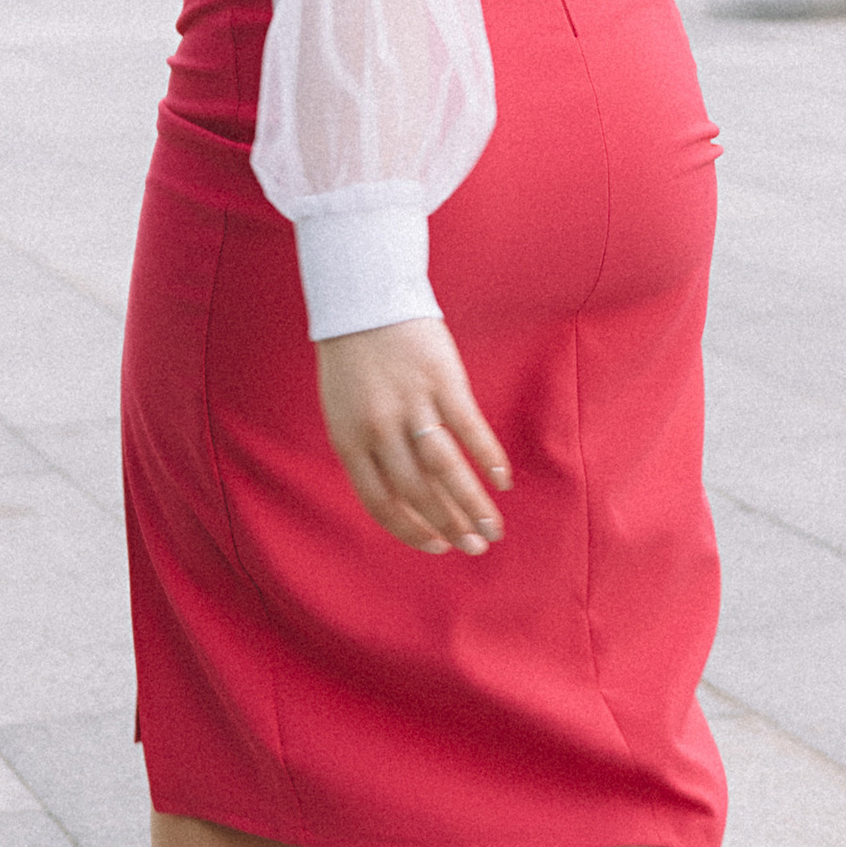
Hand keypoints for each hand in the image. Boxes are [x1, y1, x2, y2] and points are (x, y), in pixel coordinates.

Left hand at [315, 320, 510, 556]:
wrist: (363, 299)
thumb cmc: (352, 360)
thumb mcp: (342, 412)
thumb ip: (365, 454)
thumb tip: (401, 501)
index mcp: (348, 440)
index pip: (380, 502)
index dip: (411, 530)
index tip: (437, 547)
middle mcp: (379, 428)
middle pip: (418, 492)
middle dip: (450, 525)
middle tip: (476, 547)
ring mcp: (412, 404)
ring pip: (446, 468)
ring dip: (473, 504)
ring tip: (494, 529)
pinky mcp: (442, 380)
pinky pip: (469, 428)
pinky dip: (488, 458)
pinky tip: (503, 481)